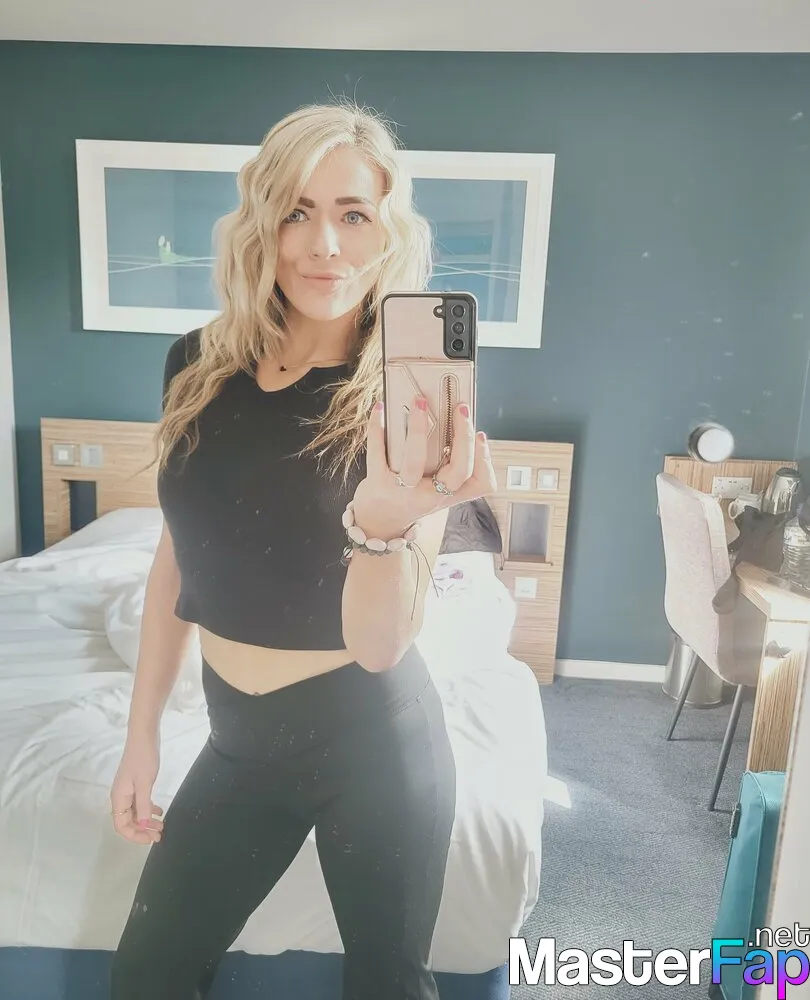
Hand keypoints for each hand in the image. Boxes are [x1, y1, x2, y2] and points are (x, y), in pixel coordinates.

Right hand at [110, 733, 163, 845]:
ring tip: (162, 825)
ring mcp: (128, 790)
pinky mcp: (135, 784)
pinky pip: (140, 803)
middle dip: (143, 830)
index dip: (135, 835)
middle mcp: (120, 796)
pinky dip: (149, 809)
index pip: (121, 826)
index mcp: (118, 798)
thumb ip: (144, 806)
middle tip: (160, 835)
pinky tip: (159, 812)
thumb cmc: (143, 759)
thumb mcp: (145, 784)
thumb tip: (144, 826)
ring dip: (147, 821)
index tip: (151, 839)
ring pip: (135, 813)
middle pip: (128, 821)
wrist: (144, 736)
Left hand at [350, 397, 496, 537]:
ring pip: (415, 461)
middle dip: (463, 438)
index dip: (484, 459)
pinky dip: (377, 429)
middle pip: (457, 472)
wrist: (379, 522)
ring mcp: (404, 492)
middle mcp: (430, 495)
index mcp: (449, 494)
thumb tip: (454, 423)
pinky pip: (377, 454)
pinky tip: (381, 409)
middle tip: (461, 409)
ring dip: (417, 429)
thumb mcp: (438, 489)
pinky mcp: (378, 484)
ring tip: (420, 403)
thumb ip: (450, 464)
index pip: (480, 483)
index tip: (480, 434)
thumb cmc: (410, 498)